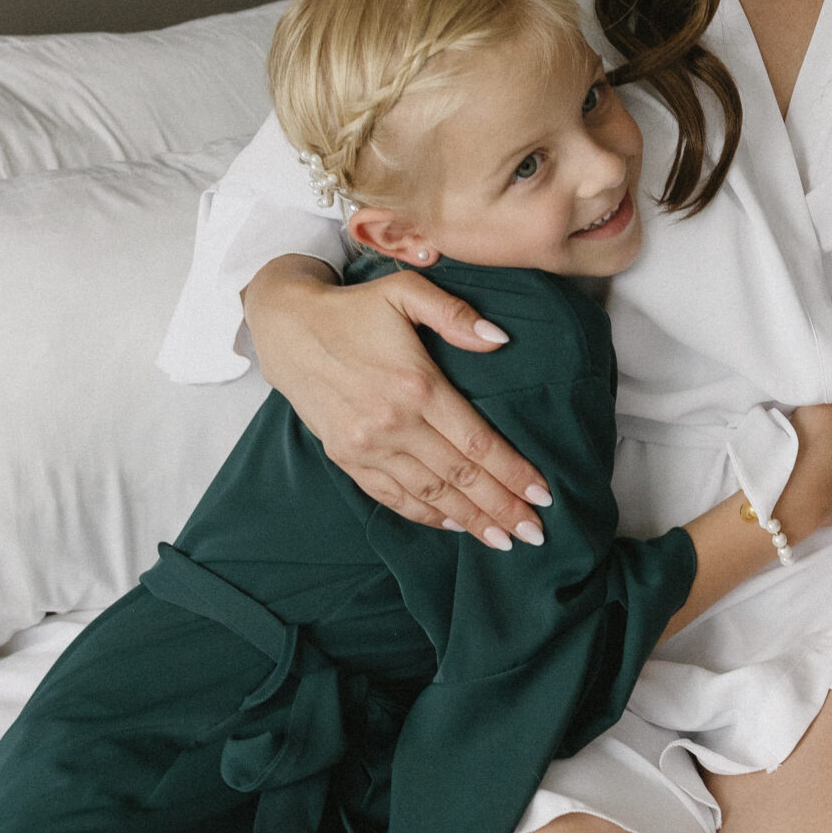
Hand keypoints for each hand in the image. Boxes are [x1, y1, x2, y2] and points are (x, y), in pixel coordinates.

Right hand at [241, 256, 551, 543]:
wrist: (287, 328)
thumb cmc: (354, 308)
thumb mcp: (406, 292)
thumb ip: (455, 315)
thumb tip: (500, 339)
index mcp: (417, 386)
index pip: (477, 442)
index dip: (514, 472)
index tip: (544, 495)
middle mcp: (393, 423)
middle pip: (460, 477)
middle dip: (502, 508)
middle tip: (536, 534)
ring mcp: (367, 446)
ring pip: (429, 494)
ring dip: (469, 522)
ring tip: (504, 540)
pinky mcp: (346, 457)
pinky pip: (392, 497)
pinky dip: (425, 515)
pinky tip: (453, 526)